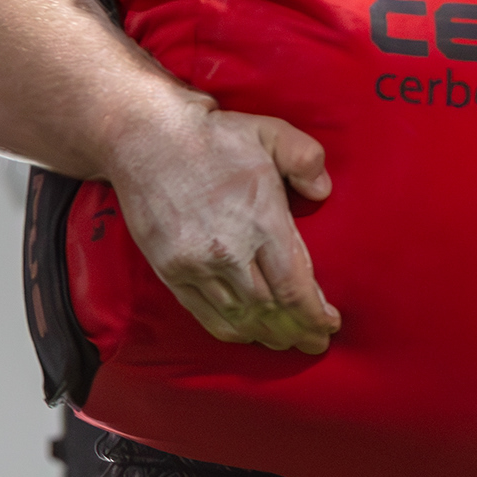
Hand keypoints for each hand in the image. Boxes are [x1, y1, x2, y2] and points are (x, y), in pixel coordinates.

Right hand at [103, 106, 342, 354]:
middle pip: (270, 310)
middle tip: (315, 343)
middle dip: (297, 332)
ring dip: (266, 335)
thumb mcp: (271, 132)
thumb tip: (323, 192)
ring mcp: (195, 265)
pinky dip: (230, 330)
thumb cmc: (212, 136)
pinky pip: (204, 314)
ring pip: (238, 318)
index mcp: (260, 222)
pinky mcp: (170, 270)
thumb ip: (306, 159)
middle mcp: (229, 252)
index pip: (294, 289)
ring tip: (286, 341)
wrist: (146, 138)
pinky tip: (246, 332)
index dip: (314, 315)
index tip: (330, 324)